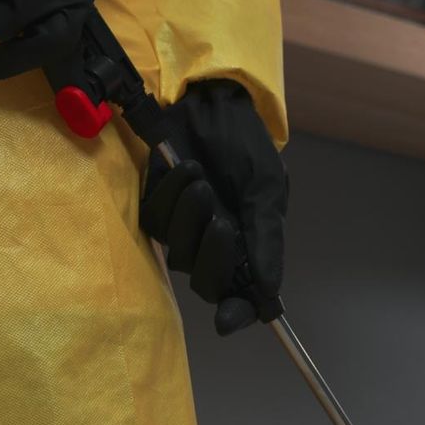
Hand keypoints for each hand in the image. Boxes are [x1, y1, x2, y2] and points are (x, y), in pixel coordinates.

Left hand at [139, 80, 286, 335]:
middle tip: (222, 222)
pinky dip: (170, 195)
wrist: (213, 103)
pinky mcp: (155, 208)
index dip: (235, 314)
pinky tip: (184, 169)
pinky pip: (156, 221)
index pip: (239, 297)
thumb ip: (267, 240)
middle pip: (206, 283)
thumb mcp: (266, 190)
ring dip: (189, 216)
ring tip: (201, 180)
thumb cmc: (244, 145)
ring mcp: (183, 230)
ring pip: (178, 252)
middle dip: (213, 256)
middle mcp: (213, 247)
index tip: (228, 320)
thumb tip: (270, 291)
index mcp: (246, 249)